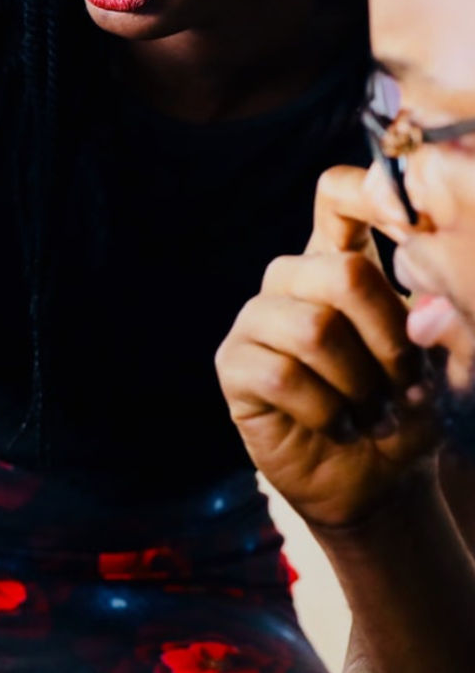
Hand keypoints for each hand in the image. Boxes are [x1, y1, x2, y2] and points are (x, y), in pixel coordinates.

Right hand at [216, 166, 439, 528]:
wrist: (375, 480)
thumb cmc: (406, 409)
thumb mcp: (438, 359)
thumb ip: (435, 320)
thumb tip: (424, 309)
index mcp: (341, 261)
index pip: (338, 195)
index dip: (370, 193)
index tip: (411, 224)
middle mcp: (293, 281)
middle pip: (342, 272)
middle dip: (391, 336)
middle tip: (404, 381)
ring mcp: (257, 321)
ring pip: (314, 328)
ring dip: (359, 382)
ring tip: (371, 409)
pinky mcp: (234, 365)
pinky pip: (280, 374)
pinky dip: (326, 410)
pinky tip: (337, 425)